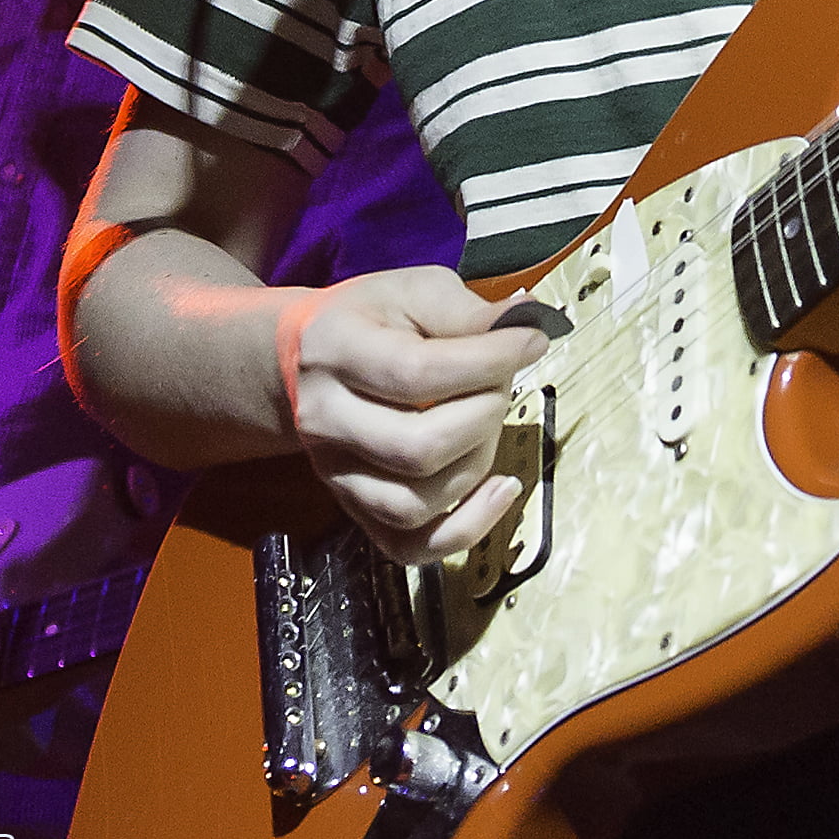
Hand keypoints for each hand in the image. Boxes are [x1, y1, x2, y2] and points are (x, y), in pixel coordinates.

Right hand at [274, 268, 549, 565]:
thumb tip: (528, 323)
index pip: (418, 374)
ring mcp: (336, 474)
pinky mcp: (355, 508)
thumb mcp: (414, 291)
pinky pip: (410, 547)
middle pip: (419, 448)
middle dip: (485, 413)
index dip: (490, 361)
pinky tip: (500, 489)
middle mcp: (327, 422)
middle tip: (500, 382)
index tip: (533, 341)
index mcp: (337, 353)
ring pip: (418, 503)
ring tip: (488, 422)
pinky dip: (466, 529)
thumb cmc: (372, 320)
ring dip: (478, 463)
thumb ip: (467, 312)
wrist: (306, 360)